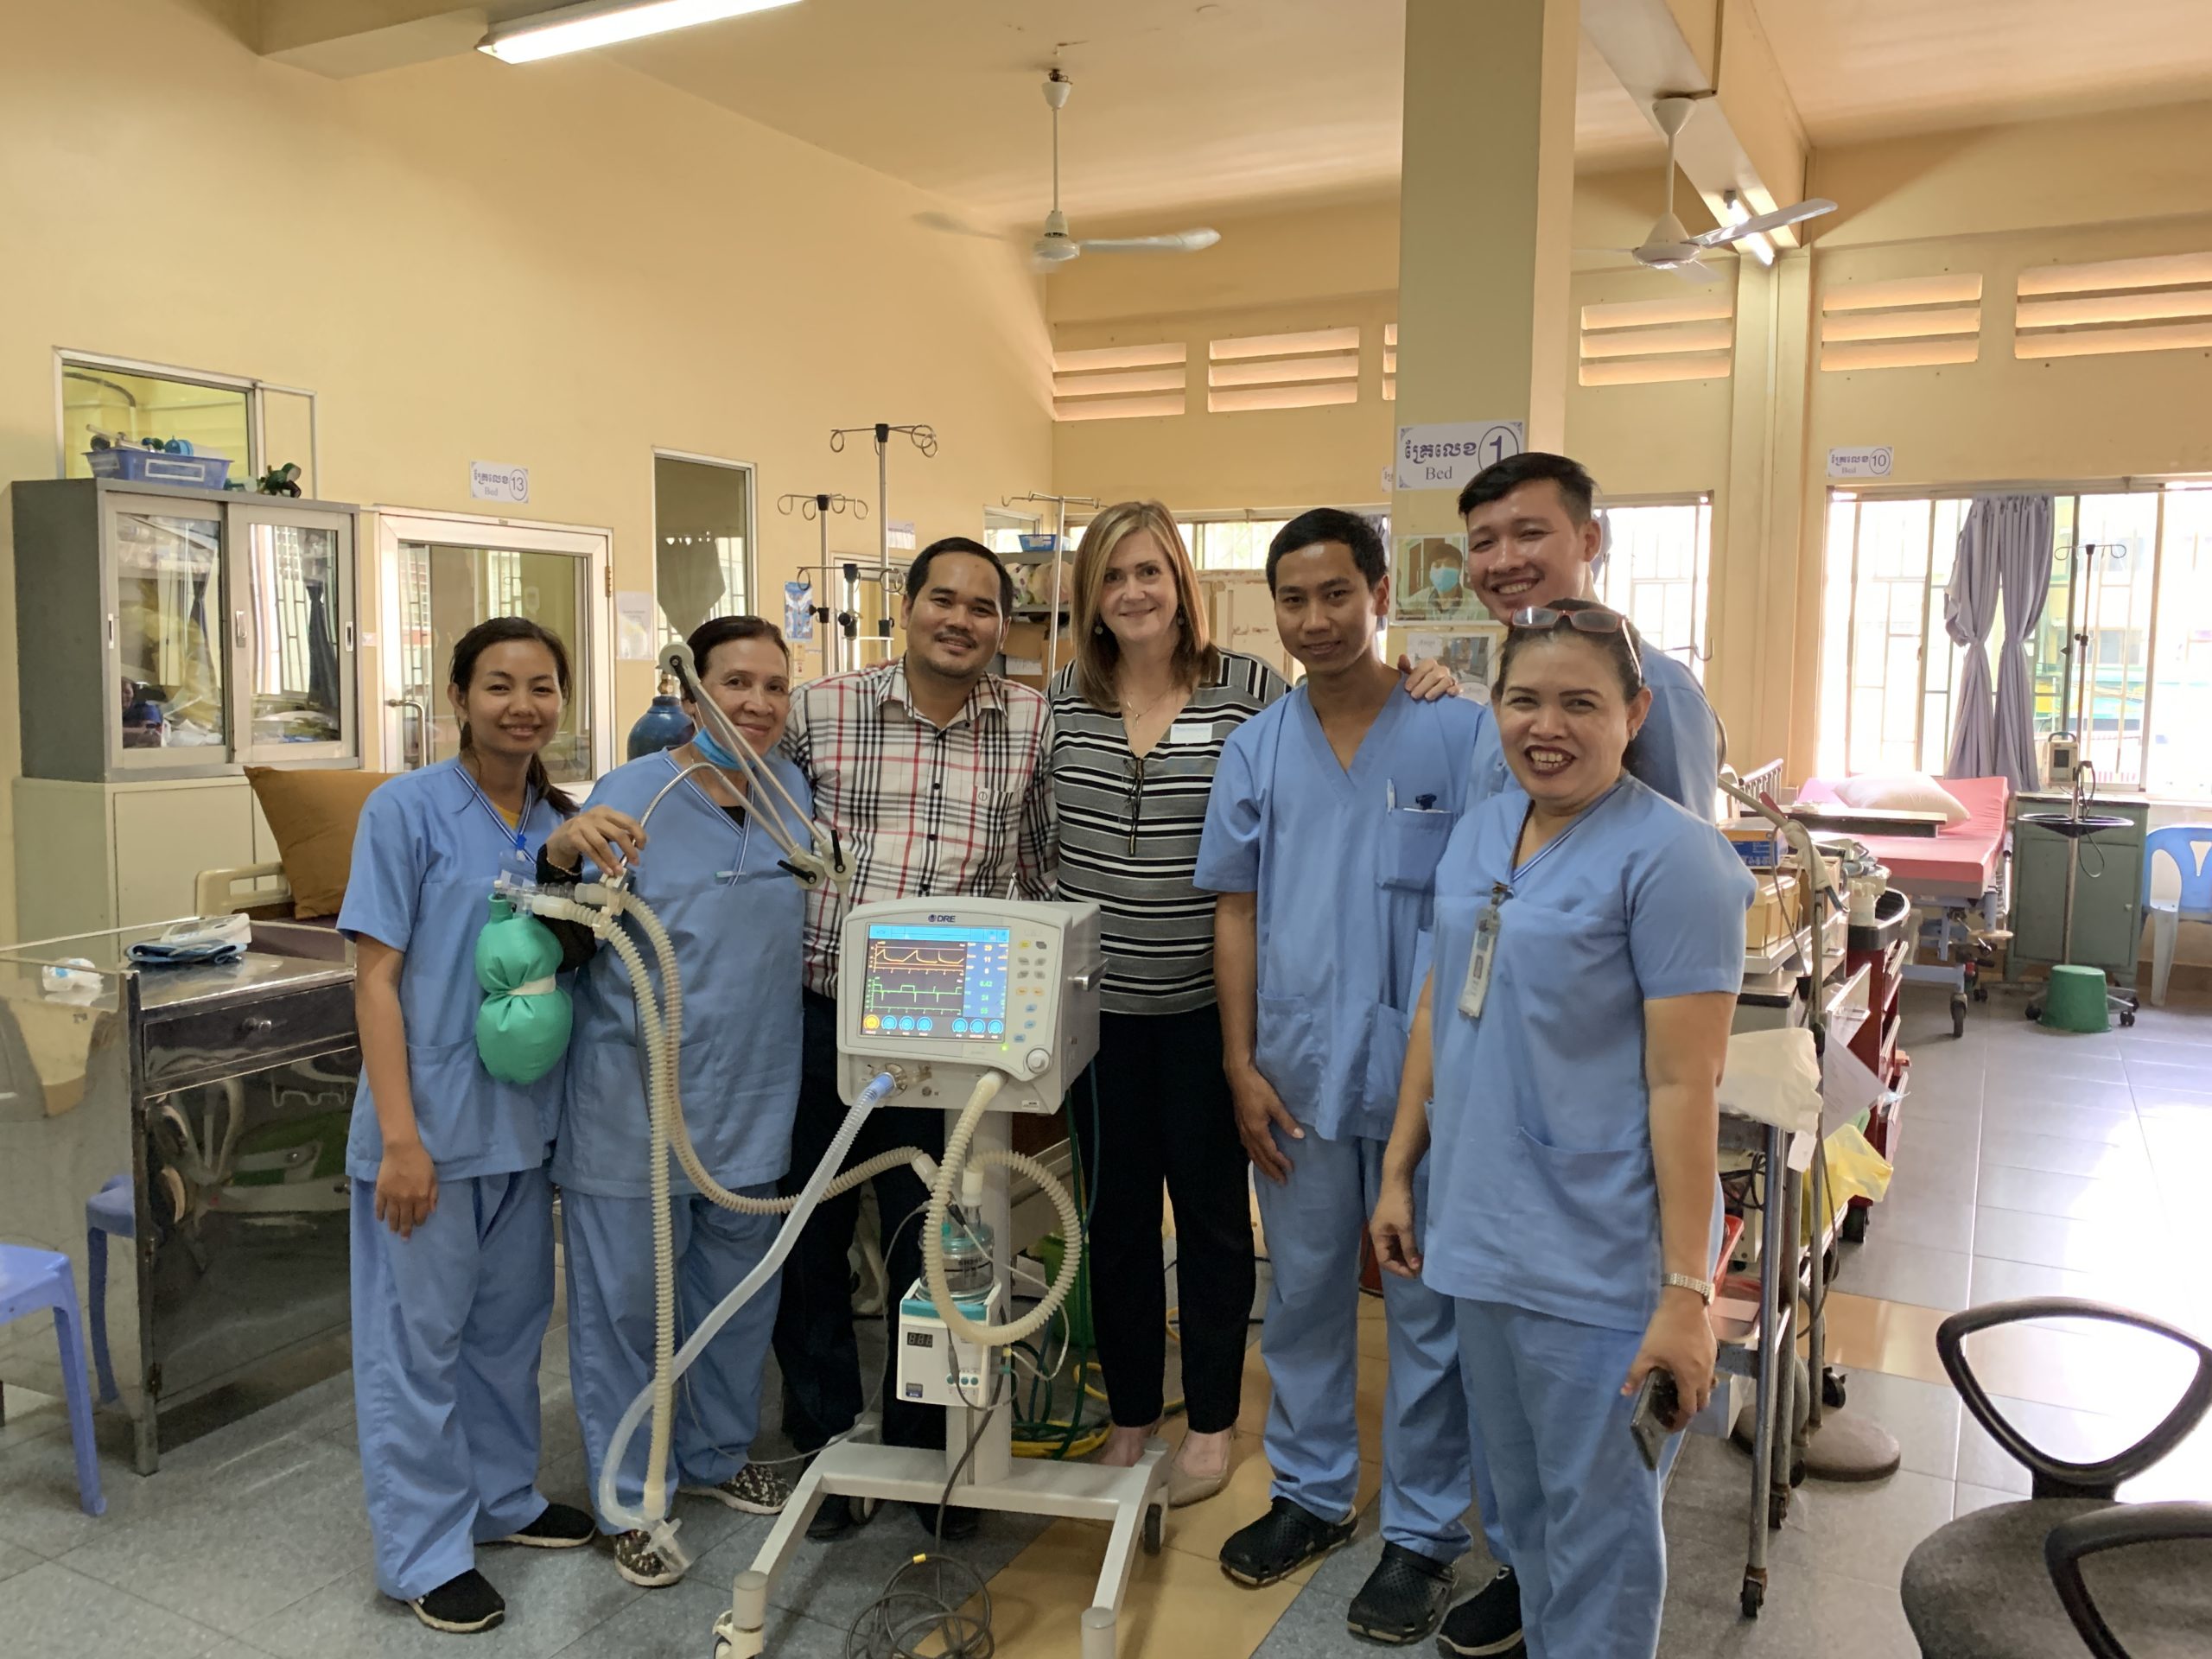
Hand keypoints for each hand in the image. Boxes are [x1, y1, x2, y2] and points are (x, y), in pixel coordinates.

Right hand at [375, 1140, 437, 1237]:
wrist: (402, 1149)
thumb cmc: (421, 1161)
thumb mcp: (433, 1177)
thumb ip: (433, 1194)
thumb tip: (432, 1211)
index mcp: (421, 1197)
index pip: (420, 1216)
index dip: (419, 1222)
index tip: (417, 1225)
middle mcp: (406, 1200)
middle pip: (405, 1219)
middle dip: (405, 1230)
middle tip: (404, 1238)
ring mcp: (392, 1197)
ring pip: (392, 1216)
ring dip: (393, 1225)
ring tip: (393, 1231)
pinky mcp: (381, 1191)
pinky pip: (379, 1206)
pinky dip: (379, 1214)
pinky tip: (380, 1219)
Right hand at [546, 806, 645, 875]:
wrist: (562, 836)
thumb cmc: (589, 832)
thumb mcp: (605, 829)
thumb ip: (620, 833)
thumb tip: (638, 843)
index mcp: (607, 812)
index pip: (628, 821)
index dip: (638, 834)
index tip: (642, 847)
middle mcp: (595, 816)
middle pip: (617, 834)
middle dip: (629, 850)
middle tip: (635, 862)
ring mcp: (583, 825)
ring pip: (603, 844)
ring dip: (613, 860)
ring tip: (620, 871)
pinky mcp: (574, 836)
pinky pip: (590, 852)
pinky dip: (601, 863)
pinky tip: (608, 871)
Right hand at [1228, 1063, 1301, 1184]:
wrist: (1238, 1077)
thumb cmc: (1258, 1089)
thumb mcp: (1275, 1104)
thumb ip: (1287, 1121)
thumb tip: (1300, 1136)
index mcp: (1257, 1131)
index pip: (1271, 1152)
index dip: (1281, 1162)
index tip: (1291, 1170)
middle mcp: (1248, 1134)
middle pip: (1260, 1158)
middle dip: (1271, 1170)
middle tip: (1281, 1182)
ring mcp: (1242, 1130)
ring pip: (1252, 1154)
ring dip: (1261, 1166)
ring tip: (1270, 1174)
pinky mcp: (1240, 1125)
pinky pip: (1247, 1147)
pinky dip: (1254, 1156)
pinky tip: (1256, 1156)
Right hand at [1369, 1176, 1420, 1277]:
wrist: (1397, 1181)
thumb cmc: (1399, 1204)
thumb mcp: (1405, 1227)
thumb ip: (1409, 1248)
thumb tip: (1415, 1267)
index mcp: (1377, 1237)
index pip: (1385, 1261)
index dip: (1399, 1269)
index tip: (1415, 1273)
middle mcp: (1379, 1236)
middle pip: (1388, 1258)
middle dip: (1402, 1265)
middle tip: (1419, 1269)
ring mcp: (1385, 1231)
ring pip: (1393, 1251)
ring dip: (1404, 1258)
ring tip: (1418, 1262)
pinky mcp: (1392, 1225)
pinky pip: (1397, 1243)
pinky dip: (1405, 1249)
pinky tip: (1415, 1251)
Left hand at [1395, 654, 1461, 702]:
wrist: (1427, 694)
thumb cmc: (1418, 683)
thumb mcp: (1410, 676)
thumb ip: (1405, 667)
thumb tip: (1402, 657)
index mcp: (1429, 664)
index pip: (1424, 667)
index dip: (1415, 677)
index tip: (1407, 688)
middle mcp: (1441, 670)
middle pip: (1435, 675)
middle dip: (1424, 685)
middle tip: (1414, 696)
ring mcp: (1450, 678)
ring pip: (1446, 681)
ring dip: (1437, 689)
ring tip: (1427, 697)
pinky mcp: (1456, 688)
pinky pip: (1458, 687)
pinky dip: (1455, 690)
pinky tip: (1449, 694)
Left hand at [1622, 1290, 1716, 1429]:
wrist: (1685, 1304)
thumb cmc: (1665, 1329)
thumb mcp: (1646, 1352)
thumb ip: (1636, 1374)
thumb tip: (1625, 1392)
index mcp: (1689, 1379)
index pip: (1689, 1409)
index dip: (1680, 1421)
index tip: (1670, 1425)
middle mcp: (1705, 1375)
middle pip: (1702, 1402)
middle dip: (1689, 1410)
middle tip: (1673, 1408)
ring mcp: (1712, 1363)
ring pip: (1709, 1388)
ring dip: (1697, 1394)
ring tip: (1680, 1390)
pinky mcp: (1714, 1352)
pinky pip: (1710, 1374)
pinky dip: (1701, 1379)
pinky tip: (1686, 1370)